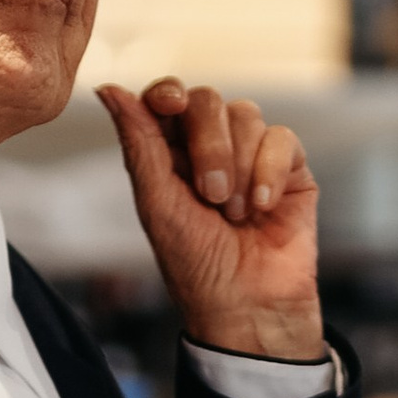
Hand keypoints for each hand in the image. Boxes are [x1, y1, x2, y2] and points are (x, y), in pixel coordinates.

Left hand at [100, 79, 324, 361]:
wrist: (248, 308)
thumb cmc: (197, 267)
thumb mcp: (158, 205)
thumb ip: (139, 144)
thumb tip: (108, 89)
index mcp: (169, 155)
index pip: (166, 99)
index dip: (167, 93)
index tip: (169, 104)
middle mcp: (210, 148)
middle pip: (207, 100)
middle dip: (209, 145)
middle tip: (210, 196)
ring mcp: (251, 156)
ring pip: (246, 114)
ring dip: (238, 165)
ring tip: (236, 214)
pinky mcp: (290, 170)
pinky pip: (282, 138)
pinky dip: (270, 171)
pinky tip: (263, 207)